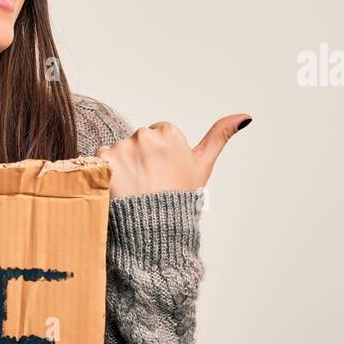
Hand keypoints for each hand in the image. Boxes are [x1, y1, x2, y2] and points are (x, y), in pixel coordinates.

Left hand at [96, 114, 250, 197]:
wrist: (155, 228)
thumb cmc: (180, 198)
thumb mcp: (203, 165)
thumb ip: (220, 136)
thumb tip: (245, 116)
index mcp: (169, 133)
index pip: (158, 134)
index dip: (160, 155)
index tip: (163, 173)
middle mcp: (144, 136)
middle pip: (137, 142)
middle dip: (140, 159)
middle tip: (148, 184)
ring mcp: (122, 148)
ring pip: (118, 151)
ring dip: (122, 166)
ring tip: (133, 188)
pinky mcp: (102, 161)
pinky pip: (98, 161)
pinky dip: (105, 173)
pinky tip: (117, 188)